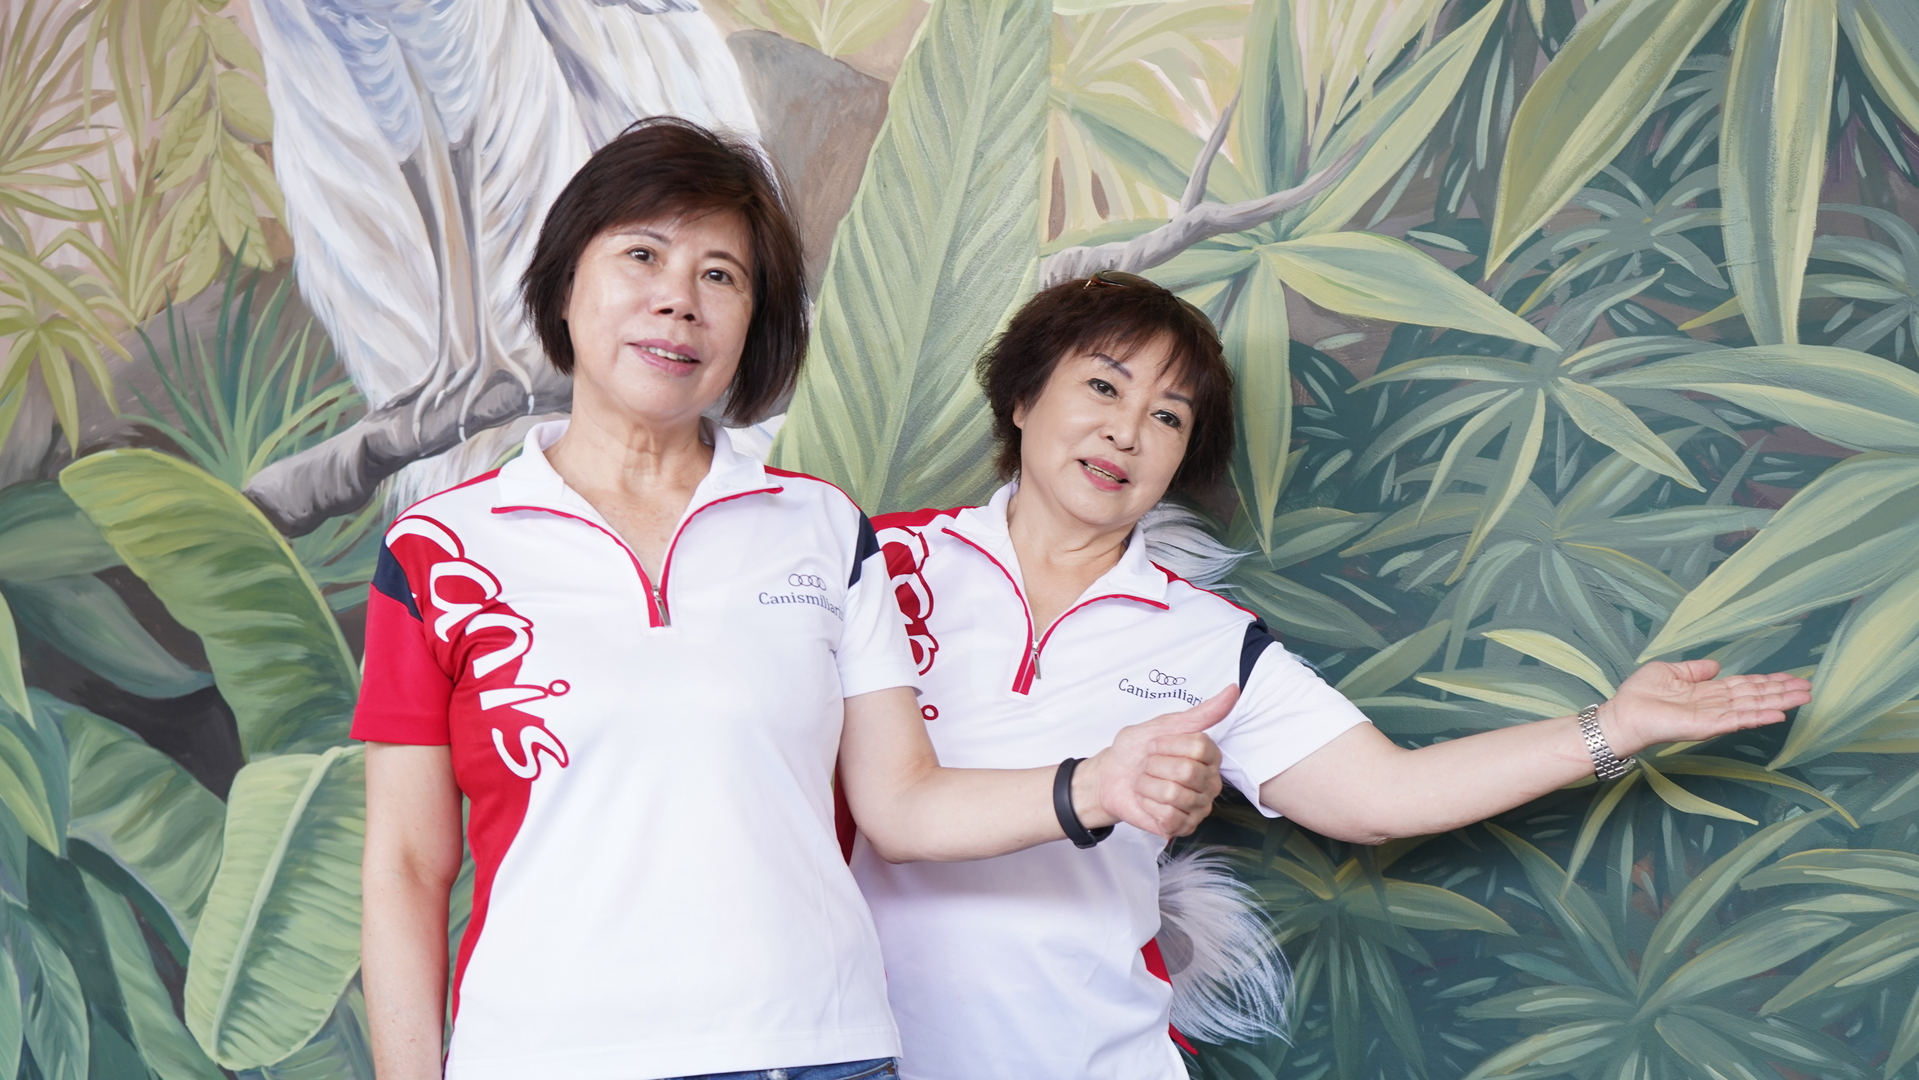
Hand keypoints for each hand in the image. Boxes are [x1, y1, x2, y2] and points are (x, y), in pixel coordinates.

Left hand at [1076, 686, 1235, 837]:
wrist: (1111, 776)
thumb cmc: (1137, 750)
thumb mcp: (1164, 725)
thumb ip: (1201, 713)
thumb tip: (1233, 690)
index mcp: (1209, 756)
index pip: (1199, 747)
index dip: (1168, 745)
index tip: (1154, 744)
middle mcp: (1211, 782)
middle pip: (1186, 772)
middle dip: (1155, 766)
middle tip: (1148, 766)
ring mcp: (1200, 806)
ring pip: (1174, 795)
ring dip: (1148, 786)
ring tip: (1146, 783)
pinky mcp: (1185, 827)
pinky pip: (1168, 816)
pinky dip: (1148, 805)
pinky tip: (1147, 801)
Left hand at [1600, 659, 1811, 756]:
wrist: (1621, 715)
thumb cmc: (1639, 695)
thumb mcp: (1668, 671)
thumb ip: (1694, 669)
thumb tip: (1717, 665)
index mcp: (1707, 691)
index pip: (1744, 686)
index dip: (1768, 681)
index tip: (1792, 677)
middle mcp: (1715, 704)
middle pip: (1755, 696)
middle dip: (1782, 691)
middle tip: (1809, 687)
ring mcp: (1713, 716)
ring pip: (1752, 707)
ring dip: (1778, 702)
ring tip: (1804, 697)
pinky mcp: (1706, 726)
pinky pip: (1736, 719)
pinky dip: (1758, 716)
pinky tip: (1778, 713)